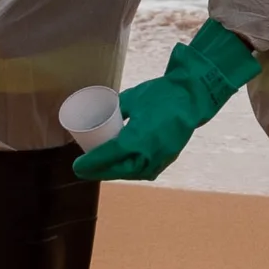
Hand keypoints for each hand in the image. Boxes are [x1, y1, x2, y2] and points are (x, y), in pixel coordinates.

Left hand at [75, 20, 261, 181]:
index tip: (76, 165)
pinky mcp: (166, 159)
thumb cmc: (161, 94)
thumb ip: (116, 110)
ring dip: (113, 173)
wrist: (193, 98)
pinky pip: (143, 171)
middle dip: (98, 172)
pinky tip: (121, 169)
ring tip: (100, 168)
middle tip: (83, 167)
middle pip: (116, 171)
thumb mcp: (131, 99)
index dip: (89, 164)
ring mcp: (159, 159)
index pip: (107, 157)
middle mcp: (148, 154)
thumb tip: (99, 117)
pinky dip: (129, 171)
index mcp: (137, 139)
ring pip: (130, 173)